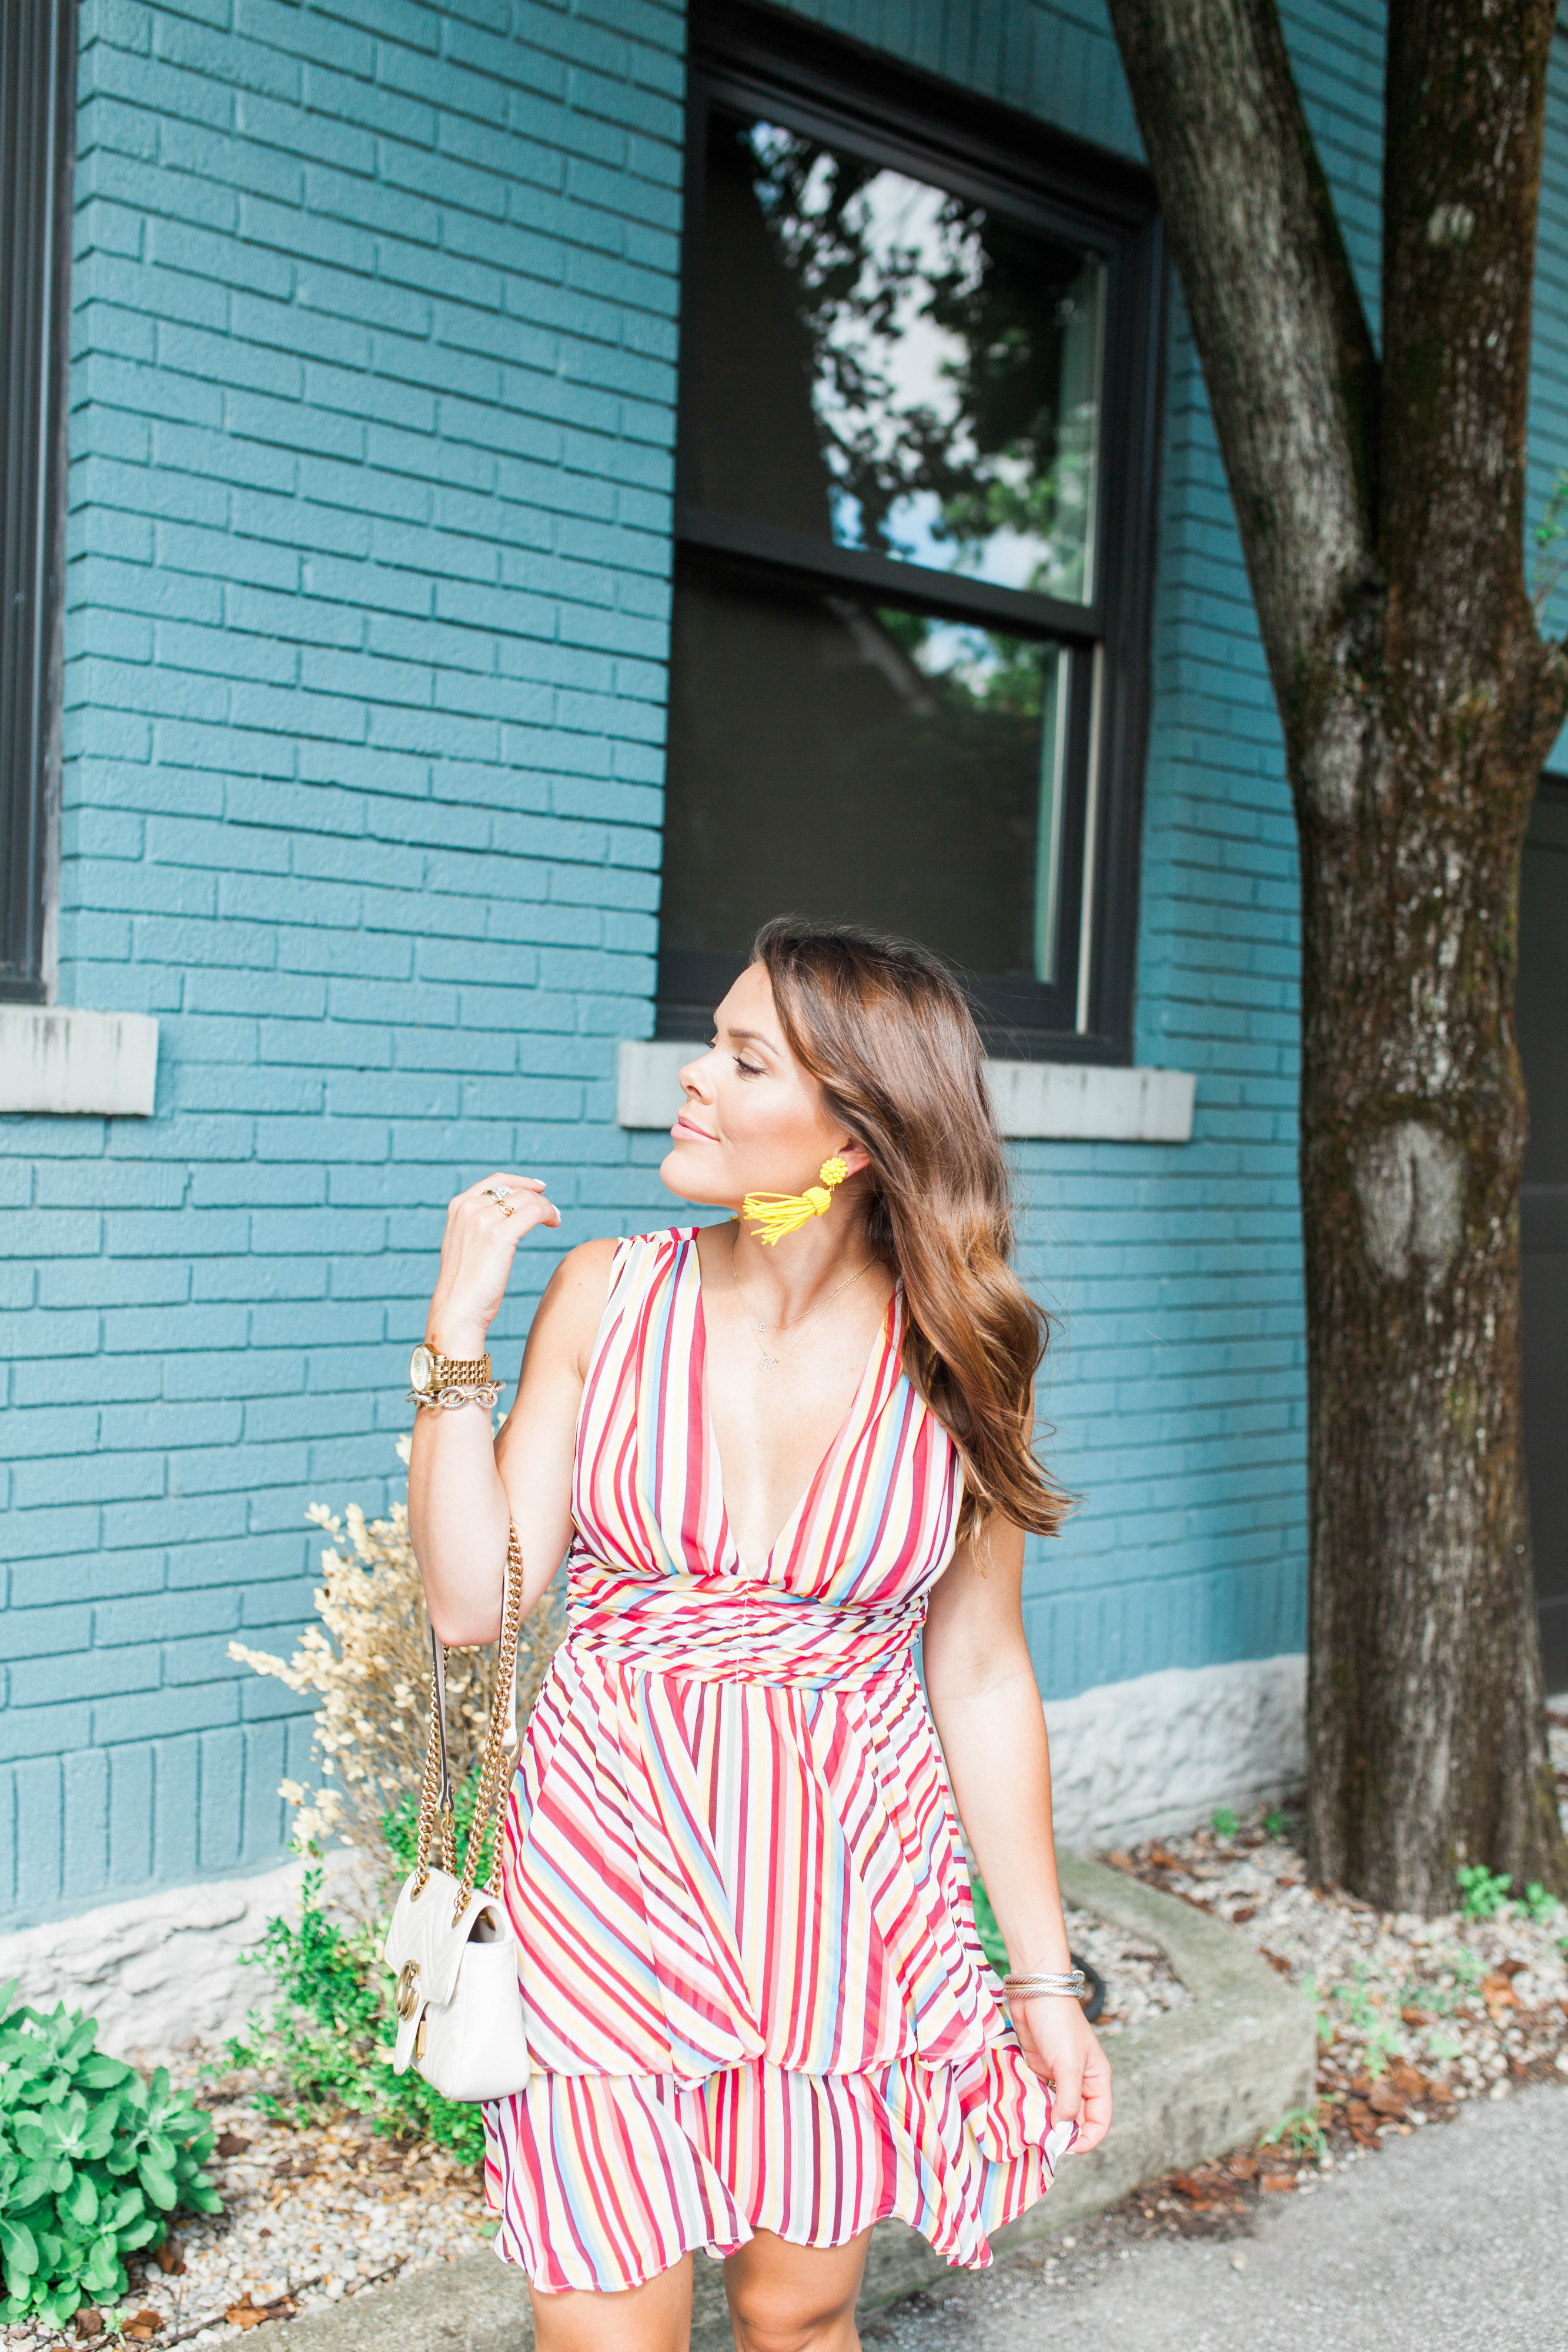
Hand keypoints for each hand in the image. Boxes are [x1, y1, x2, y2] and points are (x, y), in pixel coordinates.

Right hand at [425, 1174, 560, 1354]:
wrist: (457, 1309)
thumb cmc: (465, 1283)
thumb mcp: (465, 1243)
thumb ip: (477, 1224)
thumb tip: (507, 1215)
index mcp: (458, 1206)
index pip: (495, 1181)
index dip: (521, 1182)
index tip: (539, 1188)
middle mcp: (468, 1207)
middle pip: (515, 1190)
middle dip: (538, 1199)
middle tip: (552, 1213)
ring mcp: (482, 1219)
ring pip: (527, 1199)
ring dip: (546, 1207)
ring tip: (554, 1220)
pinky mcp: (499, 1235)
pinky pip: (534, 1212)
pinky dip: (549, 1214)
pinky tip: (554, 1224)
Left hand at [1011, 1994, 1112, 2153]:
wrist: (1034, 1991)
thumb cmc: (1059, 2024)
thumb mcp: (1068, 2064)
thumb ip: (1068, 2100)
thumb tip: (1062, 2130)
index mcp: (1097, 2080)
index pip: (1099, 2121)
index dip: (1087, 2139)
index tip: (1065, 2147)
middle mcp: (1080, 2081)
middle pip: (1077, 2119)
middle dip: (1063, 2132)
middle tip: (1043, 2140)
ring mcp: (1058, 2076)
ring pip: (1056, 2110)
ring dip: (1045, 2120)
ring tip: (1030, 2129)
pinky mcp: (1039, 2069)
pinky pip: (1039, 2096)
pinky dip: (1032, 2106)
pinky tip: (1021, 2112)